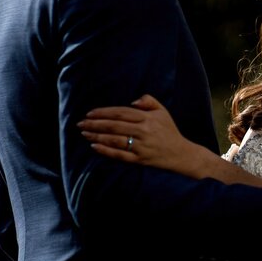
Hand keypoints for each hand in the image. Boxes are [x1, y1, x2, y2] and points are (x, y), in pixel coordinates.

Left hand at [78, 94, 211, 177]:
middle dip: (95, 124)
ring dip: (97, 136)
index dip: (104, 112)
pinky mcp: (139, 159)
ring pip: (114, 139)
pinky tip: (94, 146)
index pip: (121, 113)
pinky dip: (106, 150)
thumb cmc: (169, 131)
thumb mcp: (162, 111)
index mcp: (147, 118)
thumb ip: (149, 101)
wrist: (180, 154)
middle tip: (80, 123)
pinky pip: (119, 155)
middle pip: (114, 125)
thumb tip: (132, 101)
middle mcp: (143, 131)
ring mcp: (141, 146)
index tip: (90, 113)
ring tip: (84, 133)